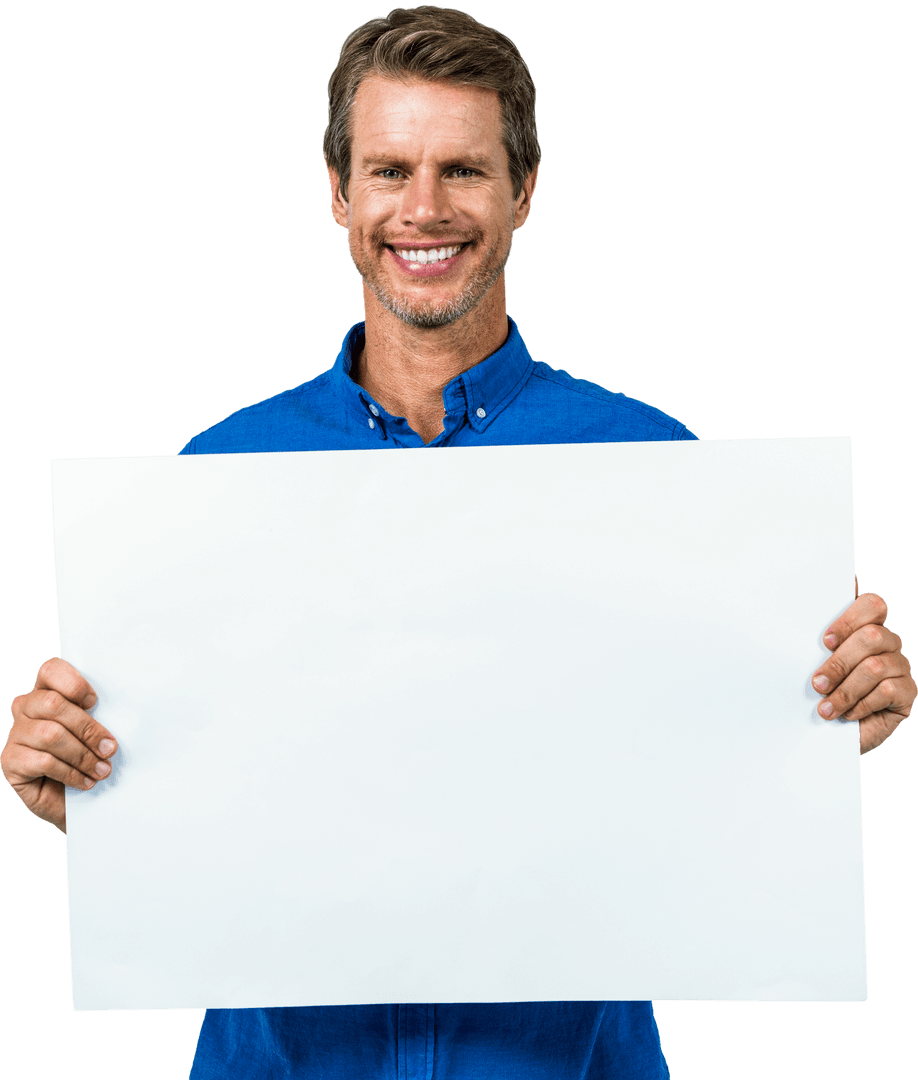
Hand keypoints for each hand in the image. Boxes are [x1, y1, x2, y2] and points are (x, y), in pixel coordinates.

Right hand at [2, 658, 117, 832]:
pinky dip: (71, 773)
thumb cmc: (89, 757)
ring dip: (83, 755)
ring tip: (102, 770)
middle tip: (110, 749)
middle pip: (53, 704)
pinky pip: (43, 761)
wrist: (74, 798)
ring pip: (50, 735)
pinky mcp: (9, 761)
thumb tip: (124, 713)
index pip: (51, 669)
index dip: (74, 683)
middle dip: (88, 728)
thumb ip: (100, 716)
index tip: (95, 702)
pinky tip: (85, 781)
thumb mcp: (97, 731)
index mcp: (47, 691)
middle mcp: (25, 708)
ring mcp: (15, 734)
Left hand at [811, 583, 914, 753]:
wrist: (830, 734)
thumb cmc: (822, 694)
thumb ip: (817, 645)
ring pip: (875, 666)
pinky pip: (887, 690)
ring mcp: (900, 666)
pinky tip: (848, 714)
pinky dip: (862, 704)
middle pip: (872, 636)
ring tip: (826, 708)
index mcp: (865, 628)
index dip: (850, 620)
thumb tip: (798, 623)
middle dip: (839, 663)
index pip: (872, 605)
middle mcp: (887, 643)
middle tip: (817, 684)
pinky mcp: (907, 692)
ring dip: (845, 690)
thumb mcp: (815, 666)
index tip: (826, 641)